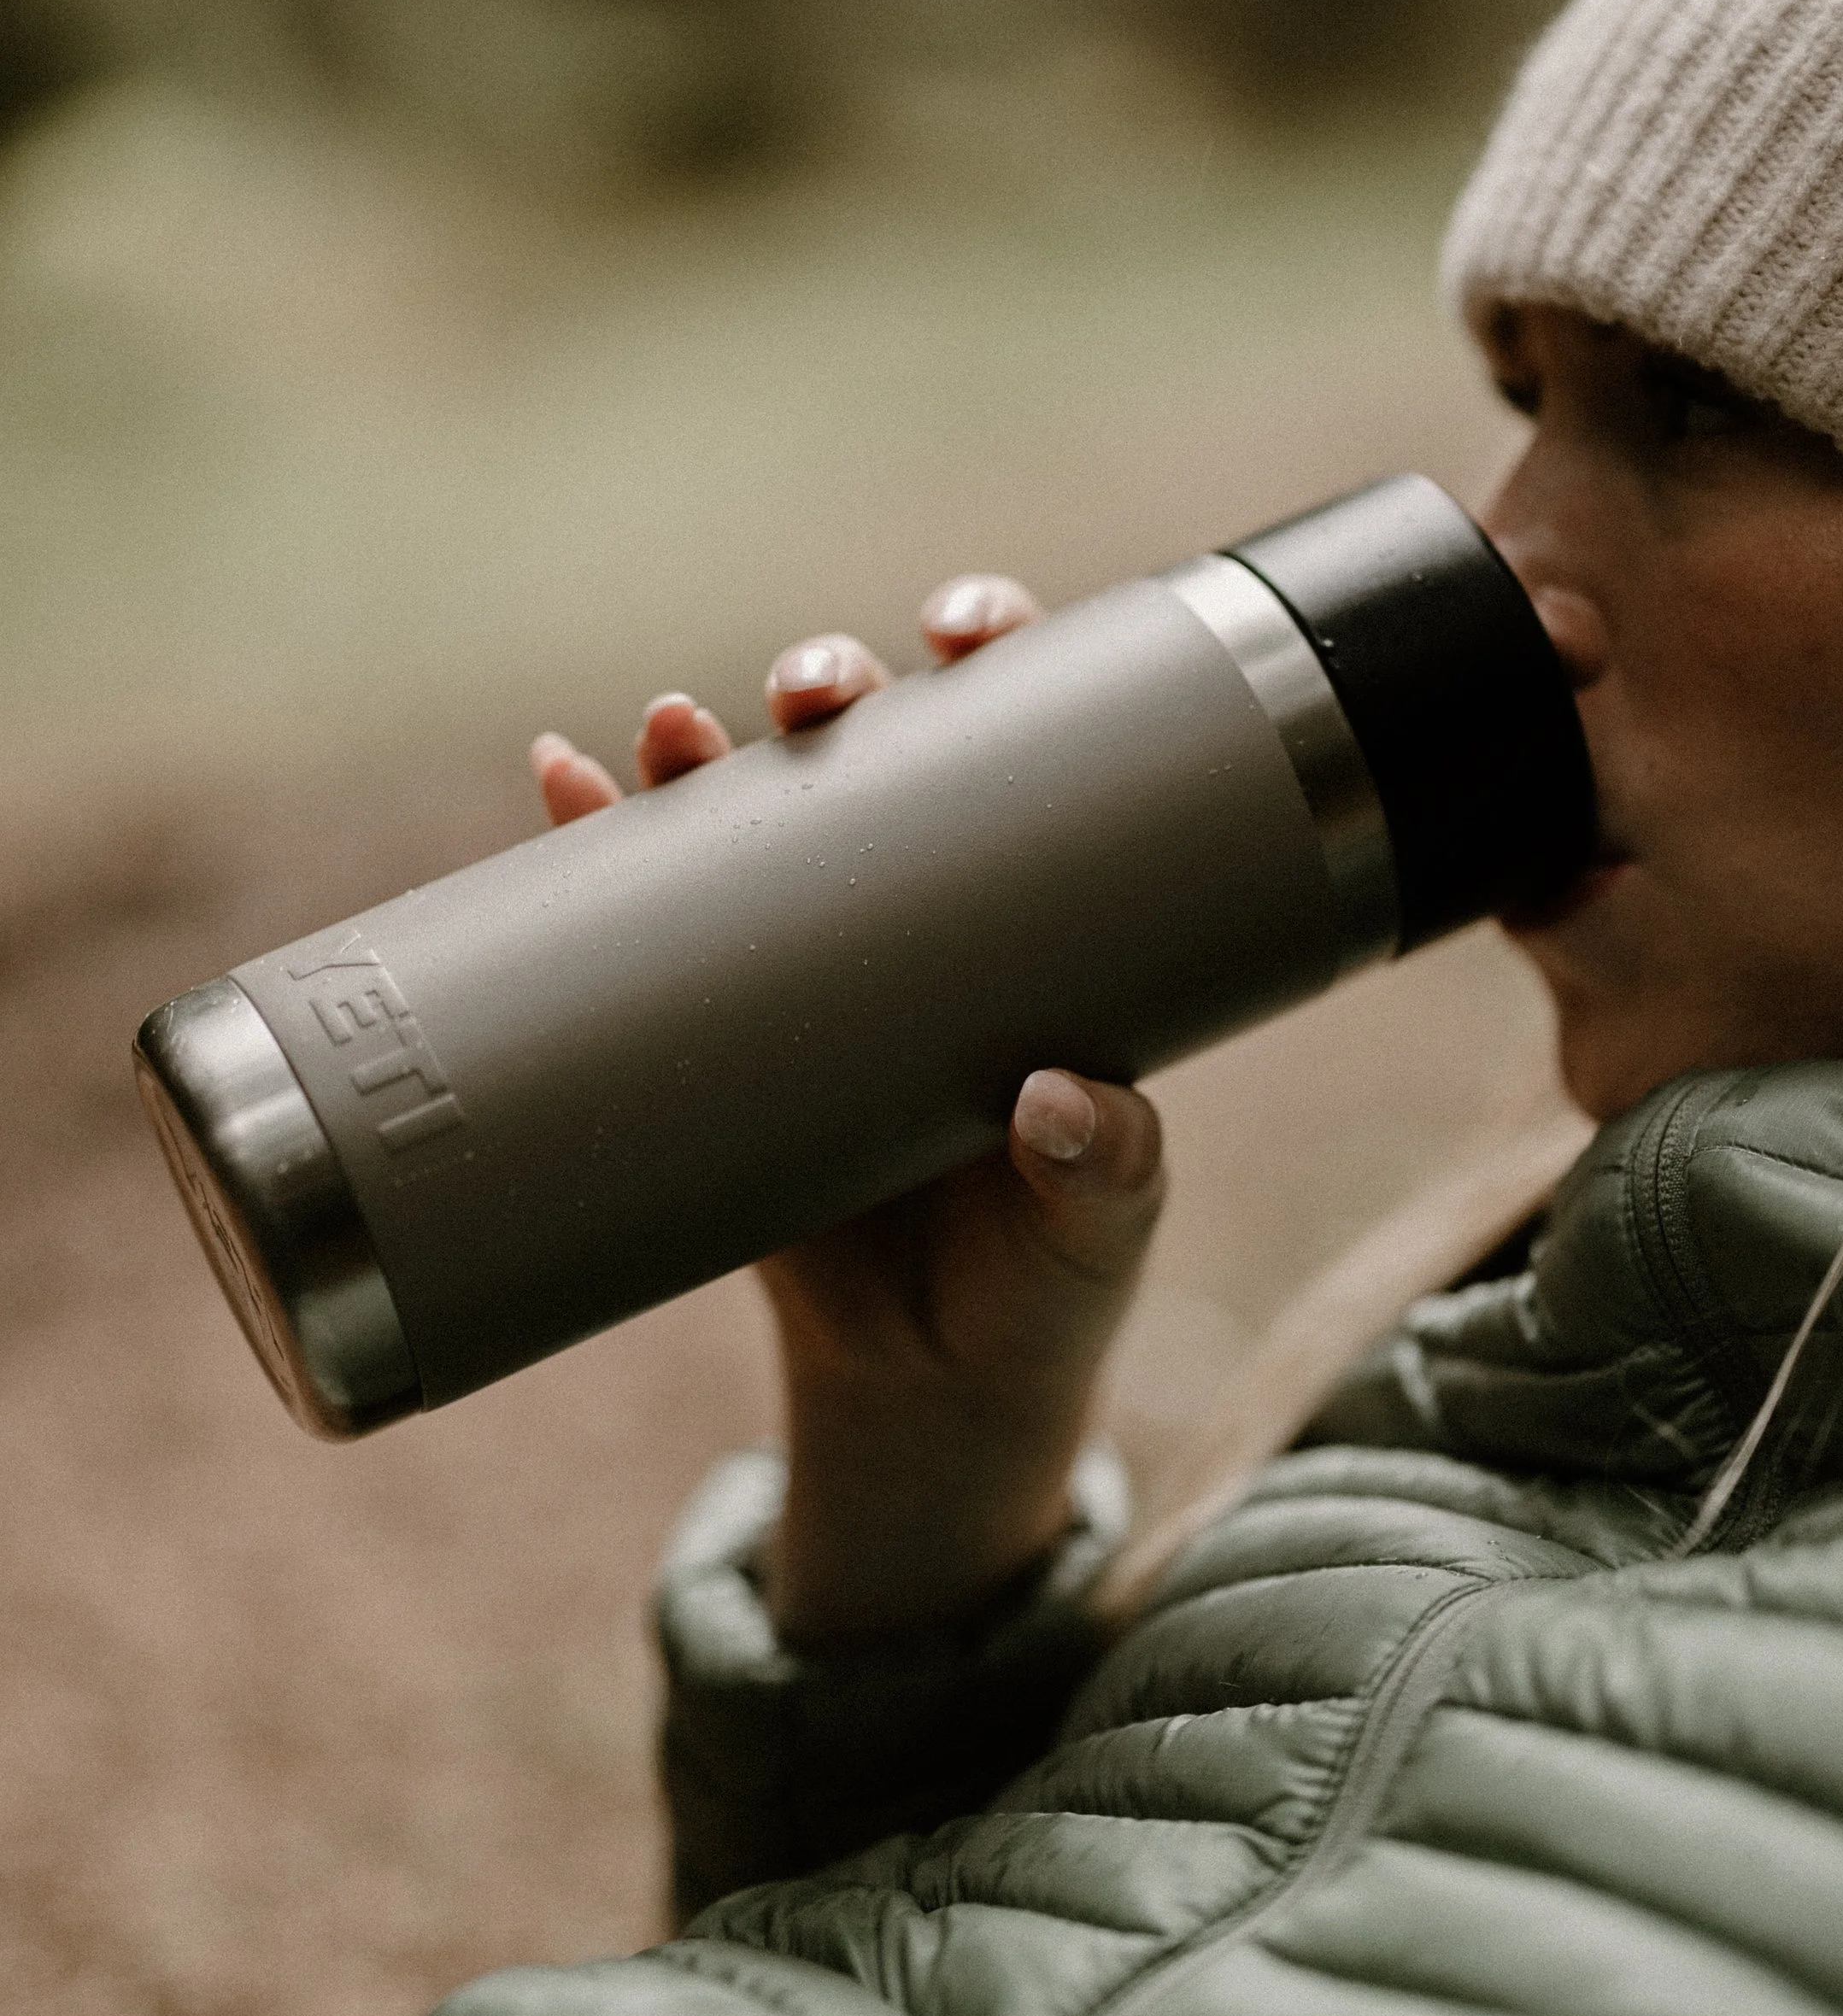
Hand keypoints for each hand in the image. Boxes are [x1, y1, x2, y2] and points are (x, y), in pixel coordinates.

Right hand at [529, 577, 1163, 1647]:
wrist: (933, 1387)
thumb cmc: (1046, 1280)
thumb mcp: (1104, 1226)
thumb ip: (1110, 1169)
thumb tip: (1061, 1102)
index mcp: (1027, 915)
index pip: (1018, 740)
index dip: (995, 654)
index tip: (963, 628)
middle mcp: (912, 909)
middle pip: (867, 746)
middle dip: (832, 684)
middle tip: (814, 691)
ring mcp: (804, 966)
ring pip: (742, 814)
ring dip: (696, 753)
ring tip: (668, 730)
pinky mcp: (711, 1040)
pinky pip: (638, 924)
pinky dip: (592, 850)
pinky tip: (558, 787)